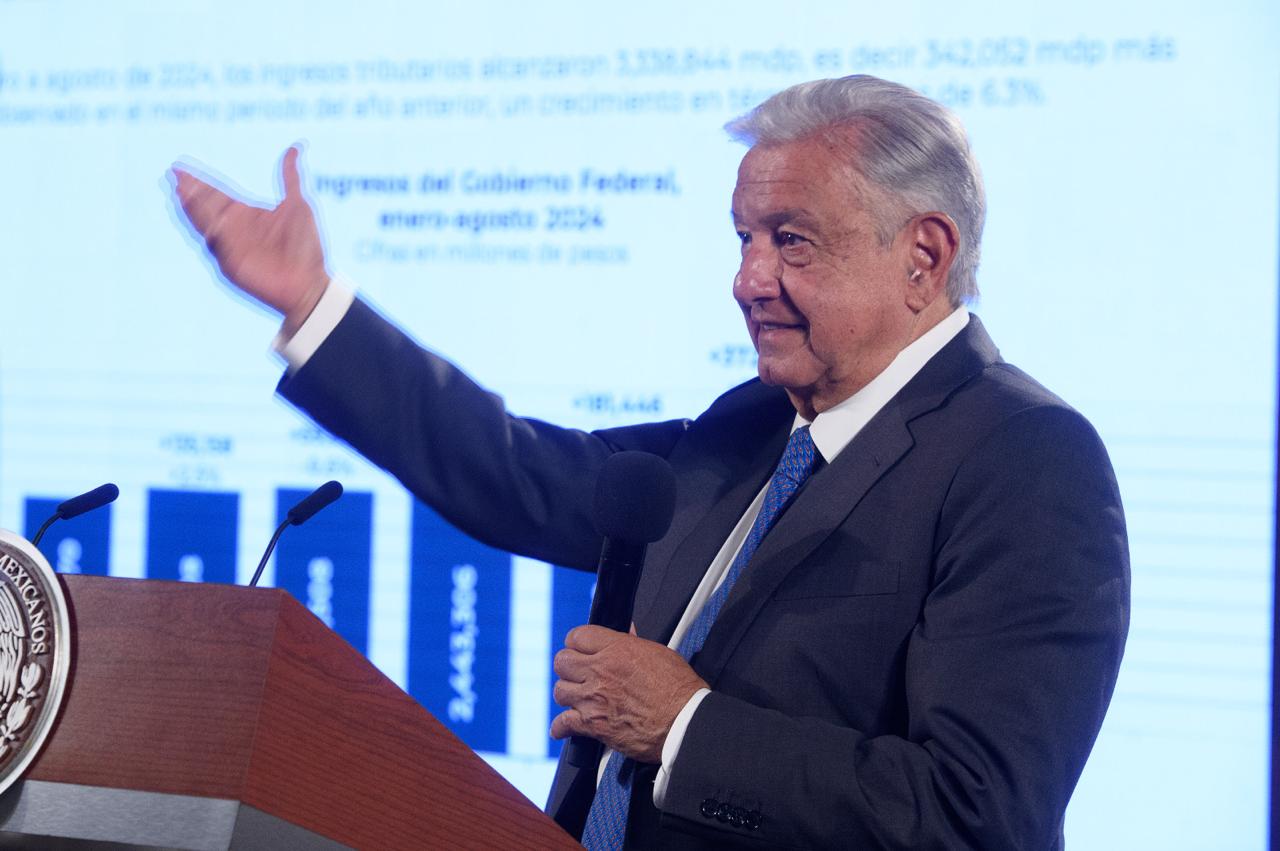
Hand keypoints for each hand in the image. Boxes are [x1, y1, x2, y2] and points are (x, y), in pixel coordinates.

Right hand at [171, 146, 328, 333]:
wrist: (310, 283)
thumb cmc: (307, 246)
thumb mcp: (298, 204)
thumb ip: (290, 177)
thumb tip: (295, 146)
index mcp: (247, 212)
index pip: (217, 192)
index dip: (200, 180)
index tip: (182, 166)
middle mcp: (235, 226)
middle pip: (206, 203)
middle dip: (190, 189)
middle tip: (175, 173)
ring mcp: (230, 244)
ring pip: (205, 220)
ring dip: (192, 205)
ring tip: (180, 188)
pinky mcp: (229, 262)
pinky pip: (213, 241)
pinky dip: (205, 227)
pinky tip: (197, 214)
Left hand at [551, 625, 707, 763]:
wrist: (684, 722)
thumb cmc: (679, 689)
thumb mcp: (659, 653)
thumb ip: (634, 642)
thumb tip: (626, 633)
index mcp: (616, 649)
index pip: (577, 635)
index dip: (578, 642)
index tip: (580, 649)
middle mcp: (600, 672)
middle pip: (562, 661)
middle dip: (569, 666)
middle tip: (578, 672)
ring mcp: (594, 699)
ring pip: (559, 690)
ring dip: (568, 693)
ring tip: (577, 696)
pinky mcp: (594, 725)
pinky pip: (562, 723)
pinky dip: (561, 727)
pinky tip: (565, 726)